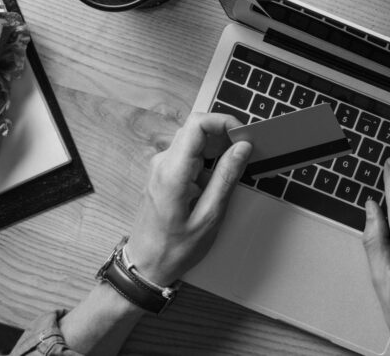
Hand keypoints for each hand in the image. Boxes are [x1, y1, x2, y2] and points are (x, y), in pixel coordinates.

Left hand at [125, 113, 251, 285]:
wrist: (144, 266)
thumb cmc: (174, 248)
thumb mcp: (209, 216)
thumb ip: (226, 177)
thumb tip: (242, 148)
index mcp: (173, 172)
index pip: (197, 124)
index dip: (224, 122)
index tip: (243, 136)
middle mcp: (162, 163)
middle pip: (196, 128)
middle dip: (224, 134)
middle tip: (244, 153)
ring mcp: (160, 167)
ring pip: (193, 141)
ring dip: (216, 149)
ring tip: (232, 172)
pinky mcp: (162, 174)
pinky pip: (188, 155)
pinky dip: (207, 160)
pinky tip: (215, 183)